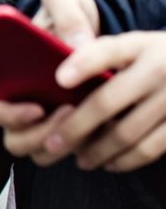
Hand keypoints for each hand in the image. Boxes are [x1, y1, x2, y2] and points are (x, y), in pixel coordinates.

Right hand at [0, 0, 102, 166]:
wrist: (91, 28)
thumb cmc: (66, 15)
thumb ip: (66, 13)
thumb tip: (77, 48)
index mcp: (2, 73)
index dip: (3, 113)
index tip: (35, 106)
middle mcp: (15, 101)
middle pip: (11, 136)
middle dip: (34, 132)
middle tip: (62, 111)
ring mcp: (40, 119)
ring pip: (35, 150)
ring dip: (55, 140)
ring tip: (79, 115)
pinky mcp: (66, 130)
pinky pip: (63, 151)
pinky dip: (78, 143)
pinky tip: (95, 121)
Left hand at [47, 32, 165, 172]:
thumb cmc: (158, 58)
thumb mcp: (138, 45)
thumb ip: (105, 54)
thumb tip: (62, 77)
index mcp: (141, 45)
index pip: (108, 51)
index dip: (83, 64)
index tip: (60, 80)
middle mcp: (159, 70)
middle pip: (108, 101)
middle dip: (76, 126)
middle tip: (52, 142)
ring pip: (126, 132)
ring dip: (97, 150)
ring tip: (78, 159)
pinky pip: (150, 150)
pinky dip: (126, 160)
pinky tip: (109, 163)